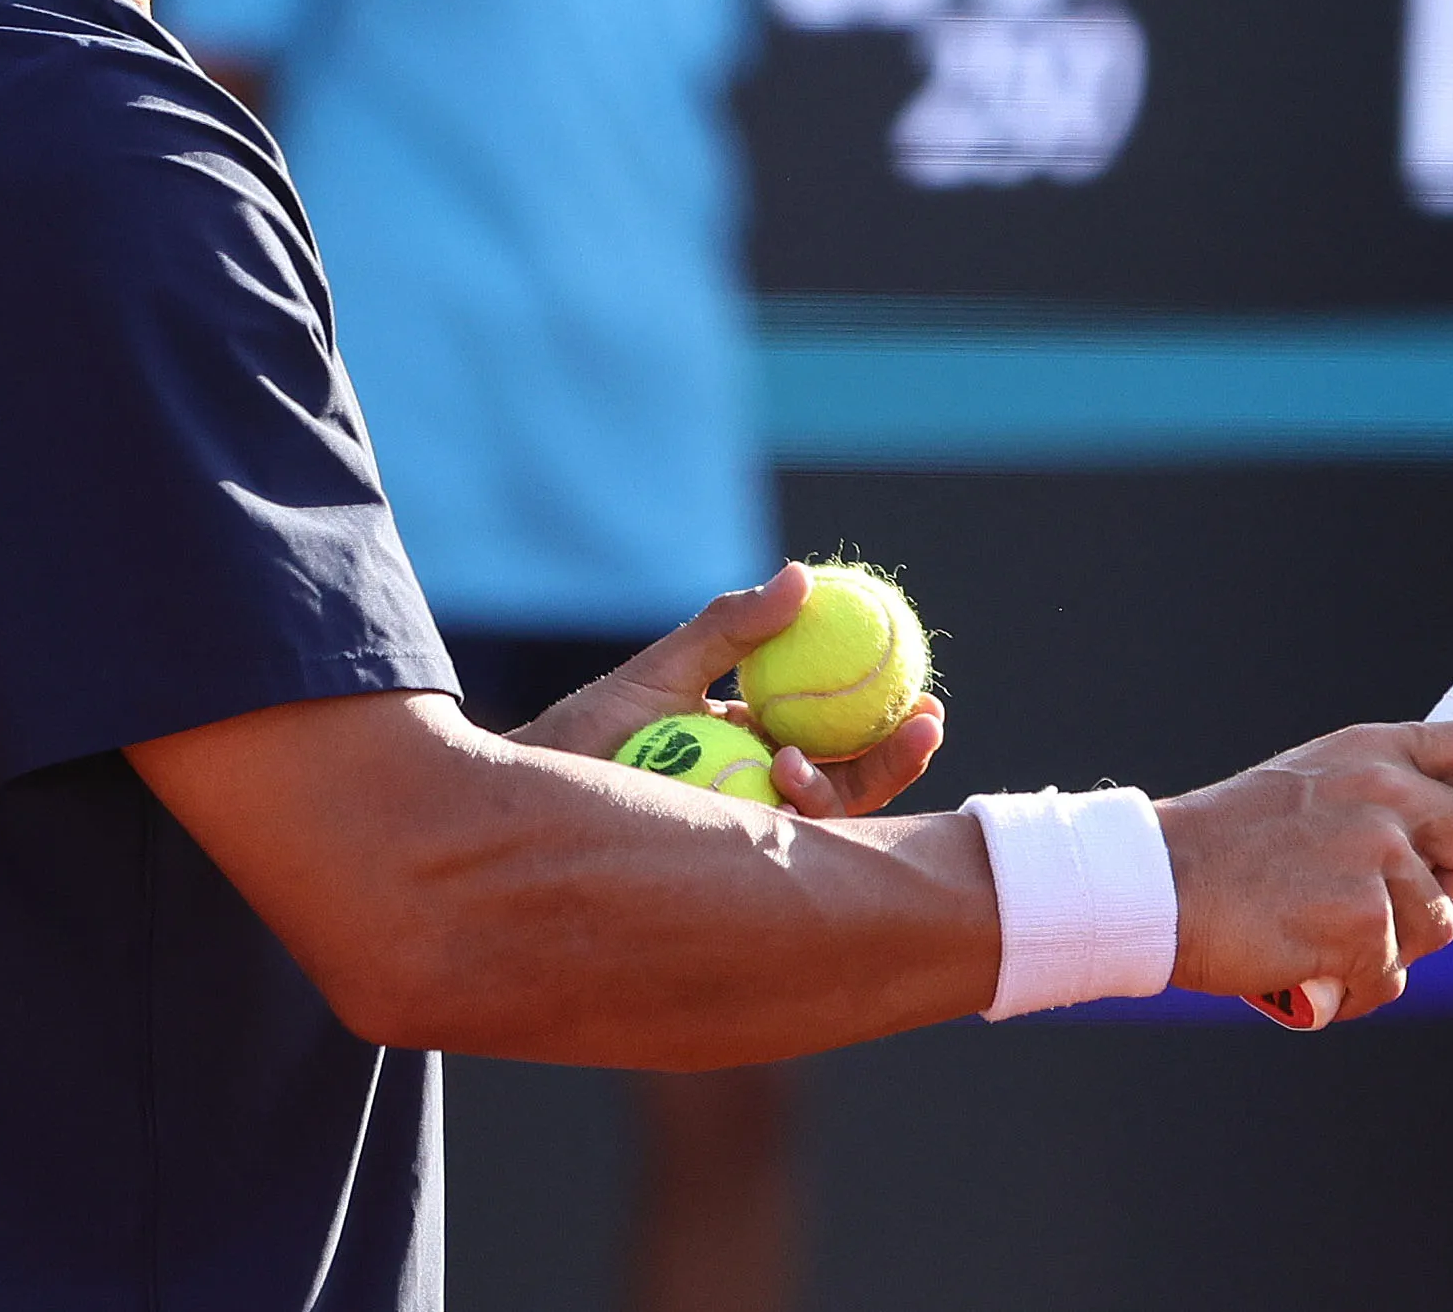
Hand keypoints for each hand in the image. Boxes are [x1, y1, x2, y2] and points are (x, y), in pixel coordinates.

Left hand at [505, 563, 947, 819]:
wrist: (522, 807)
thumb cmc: (583, 737)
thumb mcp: (658, 671)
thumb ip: (728, 629)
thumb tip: (802, 576)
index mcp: (755, 742)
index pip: (837, 729)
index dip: (887, 713)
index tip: (924, 685)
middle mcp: (760, 794)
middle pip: (853, 778)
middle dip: (900, 758)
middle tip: (929, 719)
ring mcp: (747, 838)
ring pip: (830, 821)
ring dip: (852, 789)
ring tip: (811, 764)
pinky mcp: (728, 877)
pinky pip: (786, 851)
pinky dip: (801, 816)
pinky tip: (787, 777)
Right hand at [1155, 720, 1452, 1022]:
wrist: (1158, 884)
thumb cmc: (1226, 847)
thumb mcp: (1312, 786)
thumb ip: (1380, 799)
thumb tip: (1445, 842)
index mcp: (1374, 751)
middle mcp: (1385, 792)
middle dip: (1452, 883)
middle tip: (1387, 905)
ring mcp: (1377, 854)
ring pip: (1441, 924)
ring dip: (1390, 947)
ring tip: (1322, 936)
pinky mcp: (1364, 920)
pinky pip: (1393, 976)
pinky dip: (1354, 988)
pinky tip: (1306, 968)